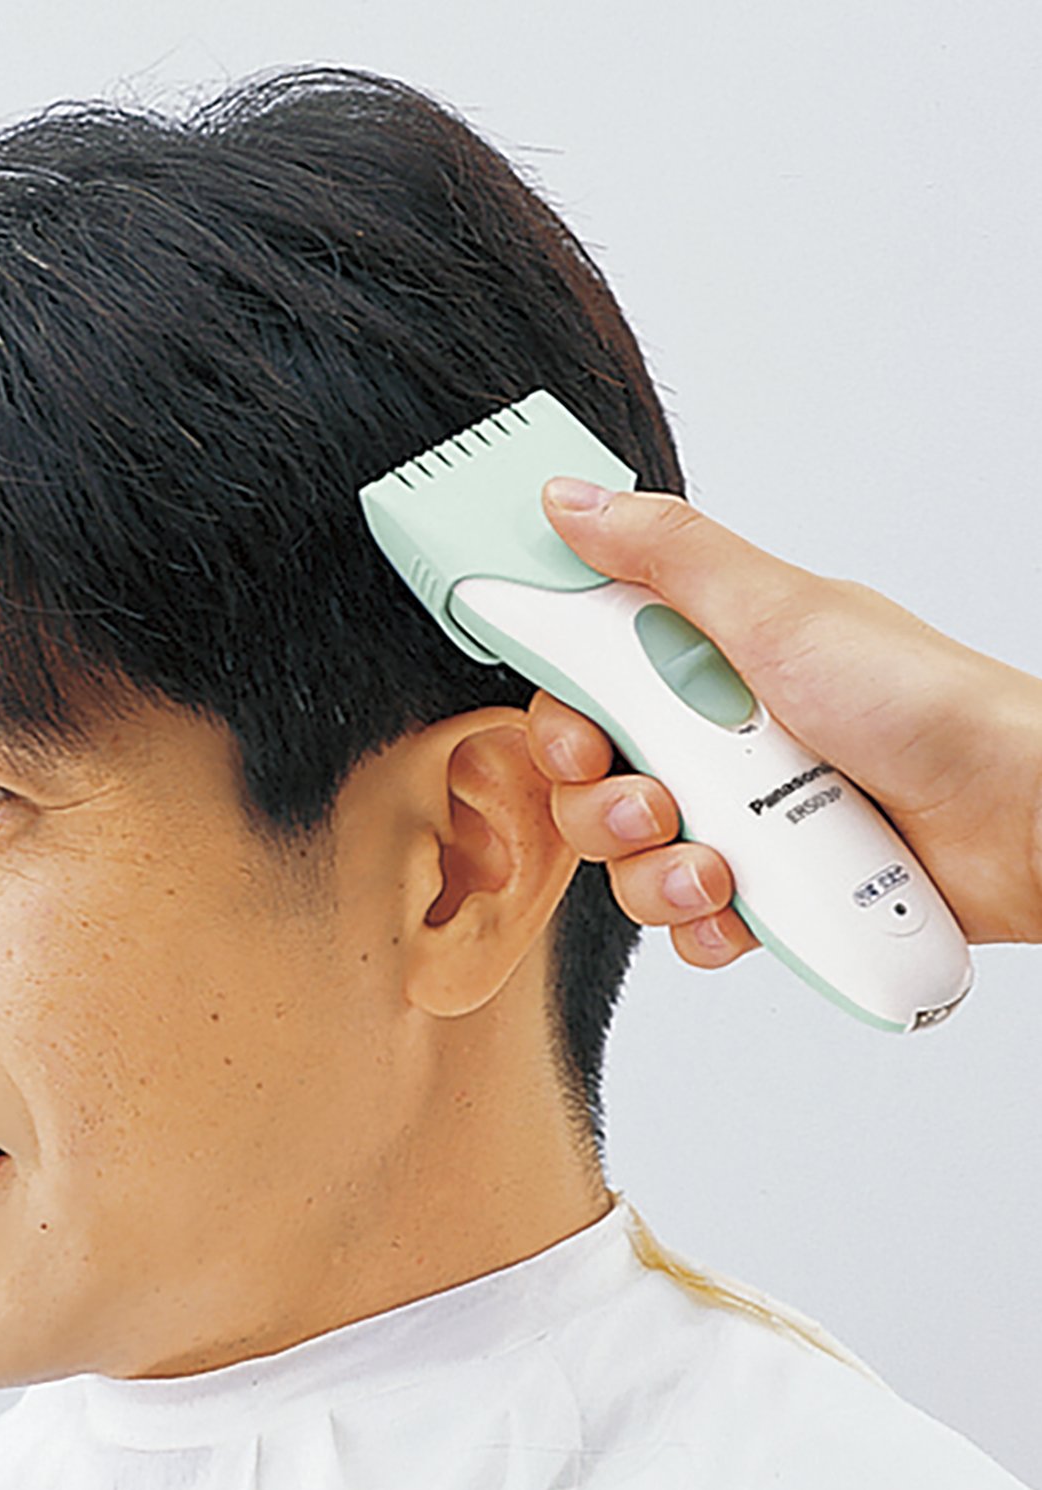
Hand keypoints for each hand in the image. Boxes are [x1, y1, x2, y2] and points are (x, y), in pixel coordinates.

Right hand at [527, 478, 1041, 961]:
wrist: (1021, 818)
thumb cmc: (927, 704)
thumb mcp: (778, 612)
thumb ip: (665, 555)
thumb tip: (572, 500)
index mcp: (707, 658)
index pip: (587, 678)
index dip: (562, 712)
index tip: (578, 731)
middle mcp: (714, 736)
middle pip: (592, 780)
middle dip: (603, 802)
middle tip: (656, 796)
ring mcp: (739, 815)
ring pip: (631, 857)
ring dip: (656, 870)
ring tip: (719, 862)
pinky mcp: (764, 888)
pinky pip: (686, 919)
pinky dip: (705, 920)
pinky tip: (742, 903)